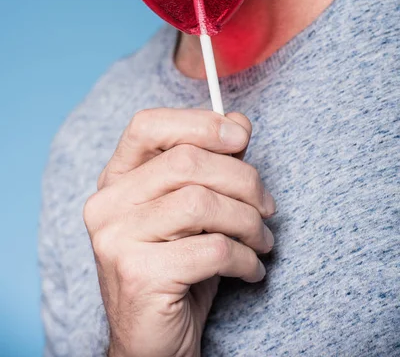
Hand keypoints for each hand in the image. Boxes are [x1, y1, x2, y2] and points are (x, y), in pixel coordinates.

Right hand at [83, 109, 275, 356]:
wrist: (153, 342)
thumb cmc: (178, 267)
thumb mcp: (195, 210)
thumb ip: (211, 162)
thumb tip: (238, 122)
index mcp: (117, 178)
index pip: (149, 125)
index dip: (199, 122)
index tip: (240, 137)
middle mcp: (107, 203)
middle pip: (187, 161)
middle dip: (243, 180)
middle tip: (267, 206)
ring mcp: (116, 238)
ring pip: (202, 202)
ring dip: (249, 222)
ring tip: (262, 240)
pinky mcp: (139, 274)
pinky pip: (212, 248)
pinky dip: (245, 258)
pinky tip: (251, 269)